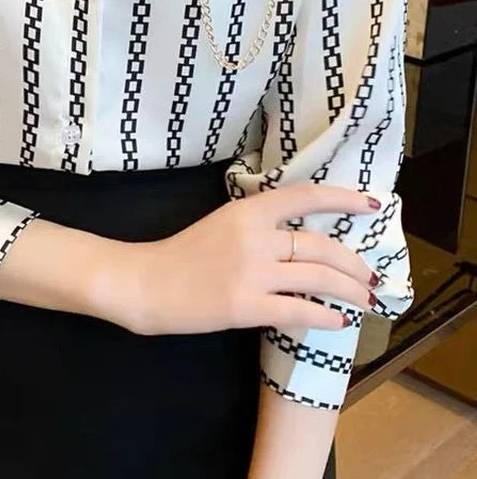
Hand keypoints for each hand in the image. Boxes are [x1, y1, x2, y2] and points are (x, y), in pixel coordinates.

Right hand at [114, 183, 379, 335]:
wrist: (147, 283)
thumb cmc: (182, 254)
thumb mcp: (222, 226)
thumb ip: (258, 227)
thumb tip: (302, 241)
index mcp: (247, 211)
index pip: (305, 197)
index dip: (343, 199)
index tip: (372, 205)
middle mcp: (255, 236)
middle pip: (321, 246)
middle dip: (354, 264)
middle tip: (370, 277)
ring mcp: (251, 272)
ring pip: (318, 278)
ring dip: (349, 290)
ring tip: (365, 299)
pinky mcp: (246, 305)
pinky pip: (299, 311)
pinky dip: (325, 317)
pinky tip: (339, 323)